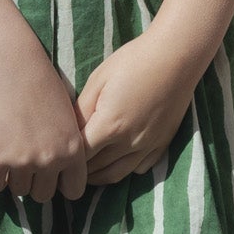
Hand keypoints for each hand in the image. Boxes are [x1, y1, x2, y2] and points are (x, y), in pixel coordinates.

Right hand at [0, 40, 89, 202]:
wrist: (12, 66)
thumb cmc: (41, 84)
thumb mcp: (67, 117)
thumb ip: (67, 145)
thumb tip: (60, 169)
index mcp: (74, 150)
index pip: (73, 191)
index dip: (61, 185)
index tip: (52, 176)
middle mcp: (52, 160)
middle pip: (43, 195)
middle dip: (35, 183)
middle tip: (26, 164)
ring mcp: (24, 161)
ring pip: (19, 190)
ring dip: (13, 178)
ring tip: (10, 156)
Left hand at [75, 33, 199, 186]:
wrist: (176, 56)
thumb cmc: (134, 61)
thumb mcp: (98, 80)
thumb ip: (81, 110)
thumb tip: (69, 130)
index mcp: (110, 126)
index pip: (80, 156)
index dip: (66, 159)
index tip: (57, 157)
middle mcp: (129, 142)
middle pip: (97, 169)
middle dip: (78, 171)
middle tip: (64, 168)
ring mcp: (148, 145)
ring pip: (118, 174)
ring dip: (99, 177)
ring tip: (86, 172)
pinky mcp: (163, 143)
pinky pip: (140, 168)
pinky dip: (125, 170)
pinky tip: (116, 162)